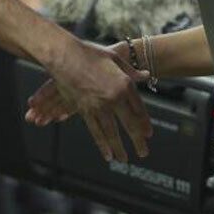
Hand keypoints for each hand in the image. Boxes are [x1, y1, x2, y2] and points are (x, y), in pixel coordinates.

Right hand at [31, 40, 151, 161]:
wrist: (65, 55)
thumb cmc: (90, 53)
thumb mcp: (115, 59)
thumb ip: (131, 71)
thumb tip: (146, 75)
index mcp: (124, 84)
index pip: (139, 109)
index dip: (144, 123)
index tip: (148, 134)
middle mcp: (114, 97)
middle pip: (129, 124)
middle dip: (137, 141)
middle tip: (144, 153)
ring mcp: (98, 105)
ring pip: (112, 132)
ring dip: (119, 148)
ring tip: (124, 159)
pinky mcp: (84, 110)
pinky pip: (95, 131)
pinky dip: (102, 144)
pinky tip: (107, 154)